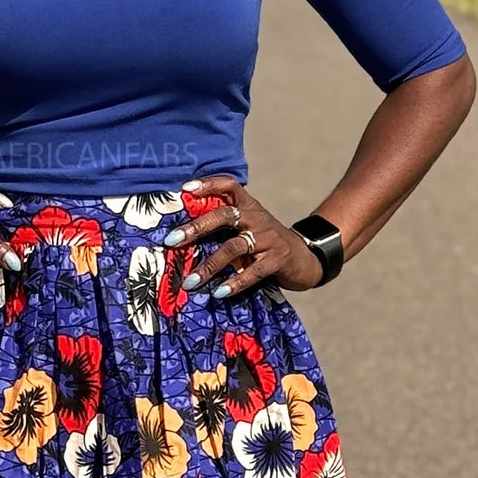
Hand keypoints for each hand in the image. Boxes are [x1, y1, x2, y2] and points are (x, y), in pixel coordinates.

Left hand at [164, 176, 325, 297]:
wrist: (305, 258)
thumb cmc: (266, 244)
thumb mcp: (248, 228)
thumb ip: (225, 227)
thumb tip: (182, 236)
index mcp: (249, 206)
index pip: (229, 185)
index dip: (209, 184)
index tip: (185, 189)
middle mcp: (257, 218)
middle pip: (224, 215)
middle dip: (196, 227)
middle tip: (172, 240)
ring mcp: (268, 238)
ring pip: (234, 247)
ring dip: (210, 265)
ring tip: (190, 282)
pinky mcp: (278, 259)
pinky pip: (254, 271)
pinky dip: (235, 282)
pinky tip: (219, 293)